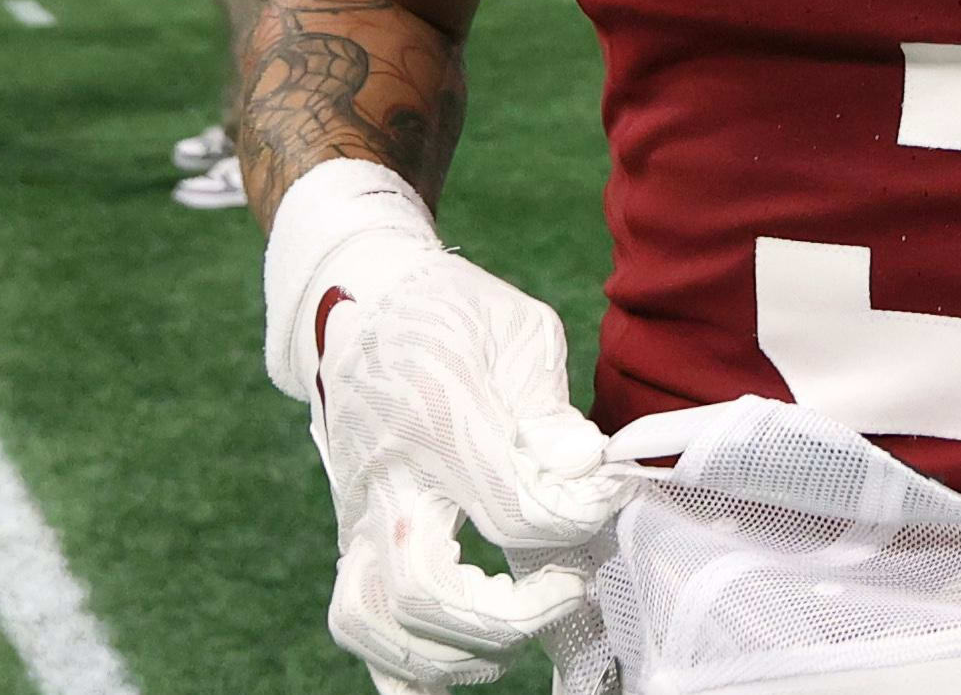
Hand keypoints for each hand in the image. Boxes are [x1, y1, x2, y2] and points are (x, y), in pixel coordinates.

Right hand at [270, 166, 626, 690]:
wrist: (361, 301)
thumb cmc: (453, 313)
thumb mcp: (518, 331)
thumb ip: (549, 407)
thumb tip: (582, 470)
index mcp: (437, 419)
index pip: (512, 510)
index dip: (577, 521)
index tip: (611, 499)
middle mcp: (386, 478)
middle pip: (429, 590)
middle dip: (510, 614)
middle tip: (567, 587)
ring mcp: (357, 513)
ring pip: (379, 621)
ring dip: (452, 651)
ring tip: (513, 638)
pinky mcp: (349, 534)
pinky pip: (357, 623)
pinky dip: (401, 664)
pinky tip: (458, 666)